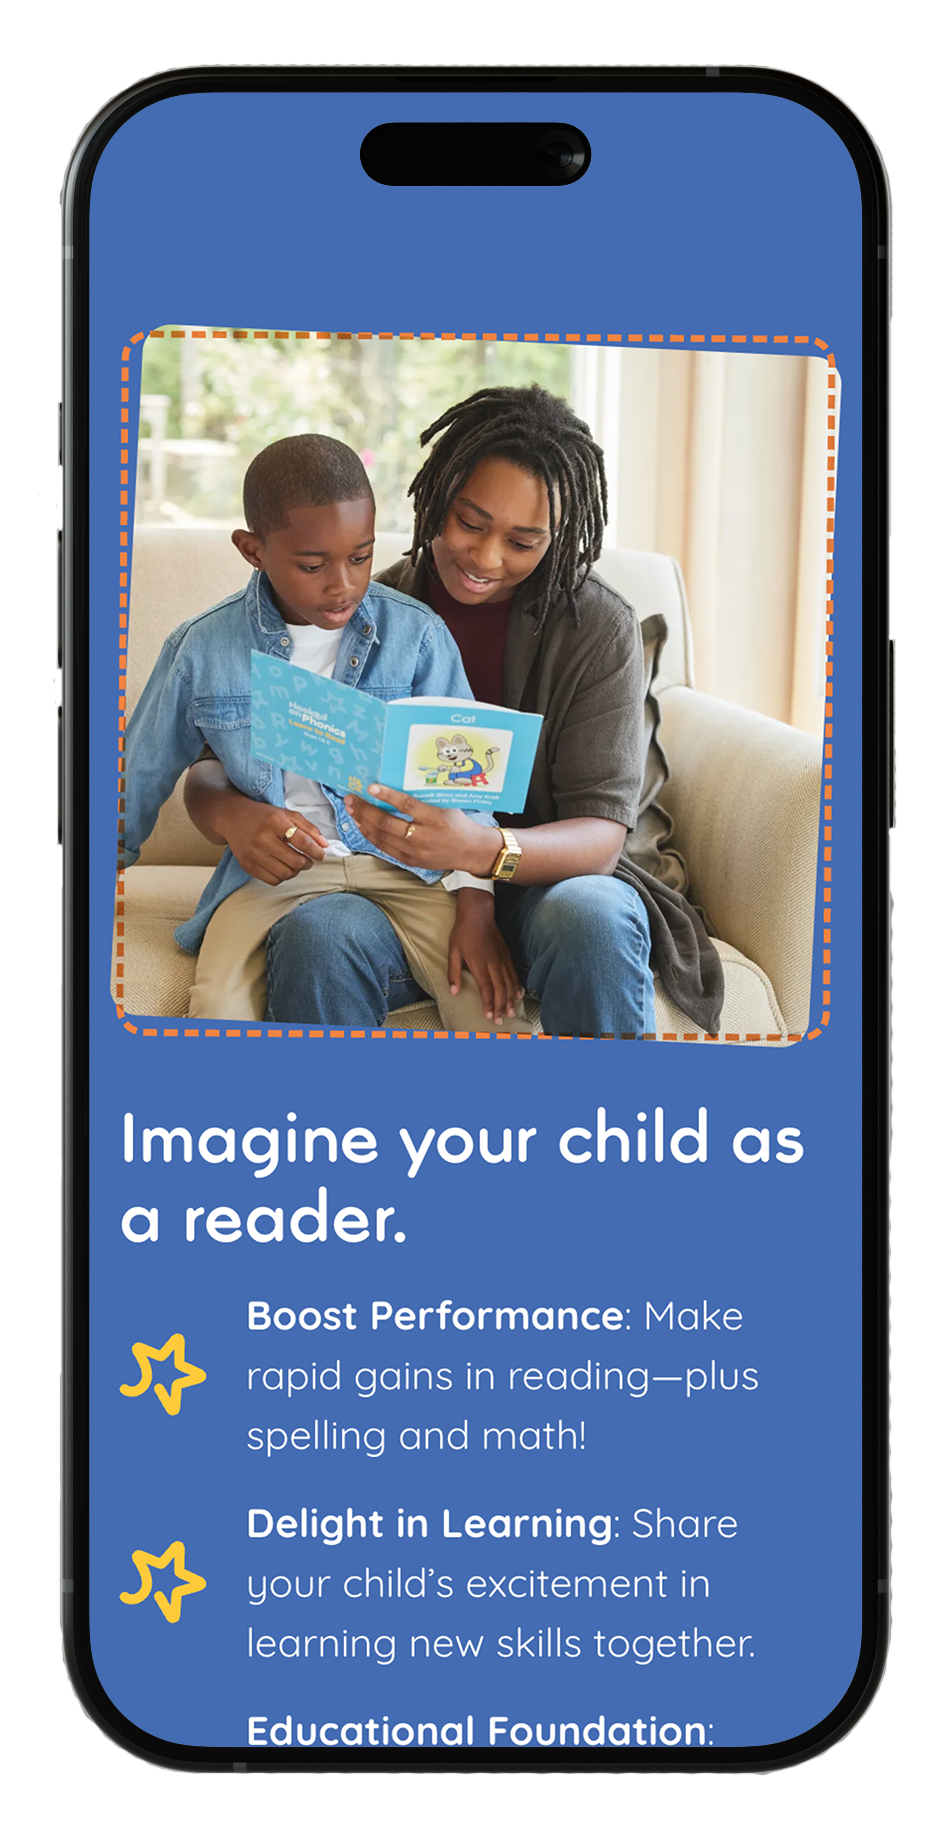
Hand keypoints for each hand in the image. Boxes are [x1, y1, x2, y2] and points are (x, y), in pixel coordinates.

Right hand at [218, 800, 327, 884]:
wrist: (232, 818)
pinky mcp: (247, 865)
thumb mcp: (287, 814)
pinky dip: (282, 877)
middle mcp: (263, 838)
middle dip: (307, 863)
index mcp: (275, 821)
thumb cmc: (263, 816)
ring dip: (296, 871)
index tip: (321, 854)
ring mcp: (253, 853)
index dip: (316, 851)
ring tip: (295, 863)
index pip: (302, 842)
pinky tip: (282, 867)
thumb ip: (308, 828)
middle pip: (295, 861)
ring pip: (285, 873)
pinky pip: (272, 880)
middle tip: (308, 860)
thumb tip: (324, 845)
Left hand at [344, 785, 499, 874]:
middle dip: (365, 810)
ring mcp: (415, 851)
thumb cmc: (458, 824)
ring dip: (363, 823)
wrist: (471, 851)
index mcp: (435, 818)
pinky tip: (362, 826)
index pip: (407, 806)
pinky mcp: (410, 861)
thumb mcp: (446, 806)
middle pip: (388, 824)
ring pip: (382, 837)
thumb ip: (424, 799)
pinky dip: (371, 836)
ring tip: (351, 811)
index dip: (387, 796)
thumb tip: (397, 785)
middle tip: (351, 799)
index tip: (371, 787)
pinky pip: (385, 848)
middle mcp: (423, 837)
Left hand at [448, 890, 522, 1020]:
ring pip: (509, 983)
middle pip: (500, 989)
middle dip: (501, 1006)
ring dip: (511, 999)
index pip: (486, 988)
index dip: (489, 1003)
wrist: (478, 913)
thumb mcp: (453, 951)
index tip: (489, 1016)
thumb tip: (453, 992)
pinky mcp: (506, 955)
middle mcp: (493, 963)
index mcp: (479, 963)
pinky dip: (516, 985)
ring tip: (512, 1012)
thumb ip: (453, 972)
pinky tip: (518, 995)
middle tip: (501, 1020)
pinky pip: (513, 973)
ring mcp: (502, 958)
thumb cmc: (462, 932)